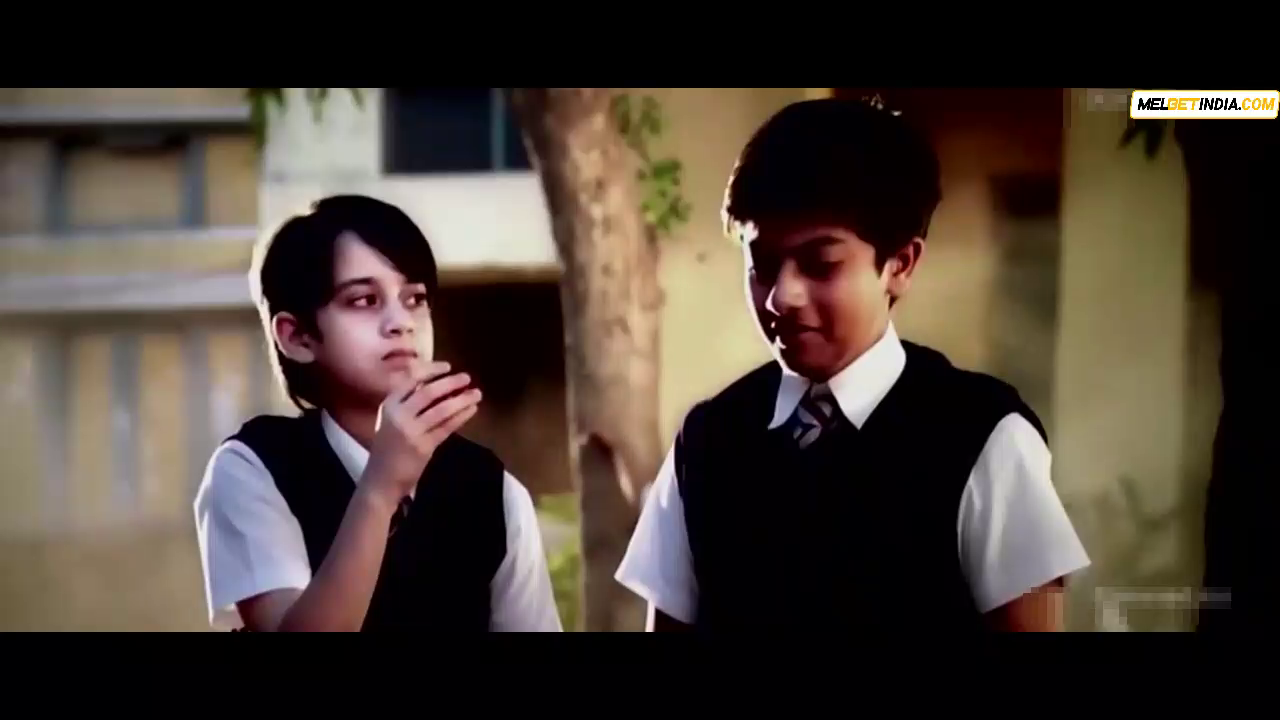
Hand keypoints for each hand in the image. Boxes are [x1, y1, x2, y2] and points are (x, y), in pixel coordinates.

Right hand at [361, 361, 481, 504]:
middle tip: (467, 377)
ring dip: (462, 399)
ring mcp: (411, 432)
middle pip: (428, 392)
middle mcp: (398, 415)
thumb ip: (408, 404)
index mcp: (388, 405)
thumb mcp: (391, 421)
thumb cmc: (388, 450)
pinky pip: (446, 427)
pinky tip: (472, 410)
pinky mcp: (423, 447)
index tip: (447, 366)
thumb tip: (437, 385)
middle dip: (450, 383)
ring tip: (477, 393)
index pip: (411, 380)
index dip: (430, 370)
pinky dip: (461, 416)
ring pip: (441, 409)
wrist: (380, 480)